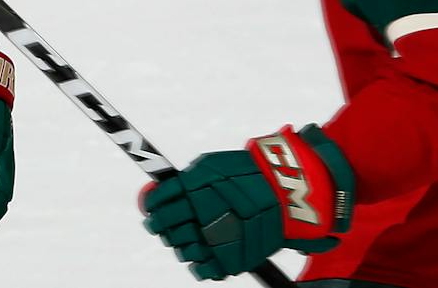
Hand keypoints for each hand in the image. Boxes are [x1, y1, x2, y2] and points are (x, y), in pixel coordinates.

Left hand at [142, 124, 353, 279]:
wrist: (285, 190)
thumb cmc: (245, 174)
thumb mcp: (208, 167)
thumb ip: (182, 181)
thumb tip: (154, 194)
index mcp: (190, 189)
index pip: (156, 205)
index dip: (151, 210)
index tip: (151, 212)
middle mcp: (199, 215)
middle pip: (166, 229)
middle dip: (162, 229)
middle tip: (163, 228)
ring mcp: (215, 237)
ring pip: (182, 250)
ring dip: (180, 246)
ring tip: (185, 241)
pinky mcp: (231, 257)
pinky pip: (203, 271)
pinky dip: (198, 268)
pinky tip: (199, 260)